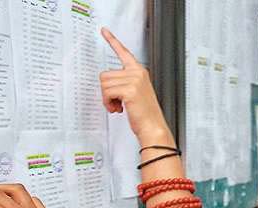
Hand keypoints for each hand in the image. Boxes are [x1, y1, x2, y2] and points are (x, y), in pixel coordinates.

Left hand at [99, 27, 174, 146]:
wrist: (153, 127)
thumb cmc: (144, 114)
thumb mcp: (134, 93)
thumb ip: (123, 83)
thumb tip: (106, 83)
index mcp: (139, 72)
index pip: (123, 53)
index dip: (113, 41)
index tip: (104, 31)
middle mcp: (137, 73)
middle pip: (105, 75)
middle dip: (106, 91)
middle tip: (116, 103)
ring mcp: (134, 80)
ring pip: (104, 84)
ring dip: (107, 99)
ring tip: (119, 107)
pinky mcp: (129, 90)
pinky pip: (107, 92)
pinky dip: (108, 103)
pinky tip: (118, 109)